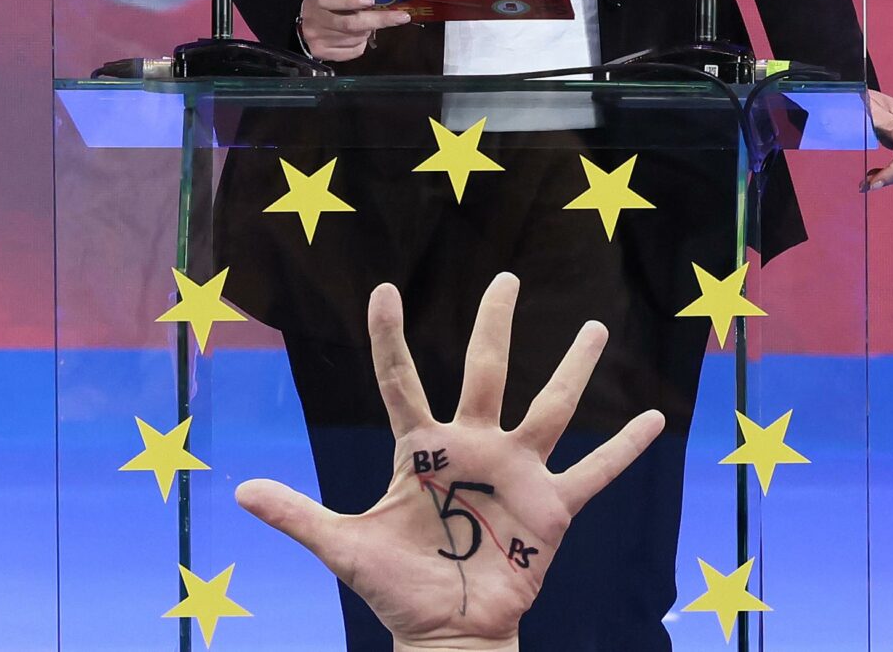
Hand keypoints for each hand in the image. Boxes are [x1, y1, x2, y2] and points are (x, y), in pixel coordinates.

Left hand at [236, 273, 665, 651]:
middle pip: (484, 372)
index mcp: (421, 450)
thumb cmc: (397, 589)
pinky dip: (624, 448)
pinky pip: (593, 472)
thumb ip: (298, 516)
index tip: (385, 289)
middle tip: (505, 276)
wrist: (447, 635)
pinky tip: (654, 418)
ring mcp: (515, 473)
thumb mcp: (344, 548)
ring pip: (549, 407)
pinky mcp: (550, 508)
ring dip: (574, 368)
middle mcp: (472, 448)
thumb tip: (238, 495)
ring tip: (597, 327)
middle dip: (493, 323)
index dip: (389, 337)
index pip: (400, 380)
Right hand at [298, 0, 413, 61]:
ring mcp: (317, 38)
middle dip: (378, 20)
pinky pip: (353, 51)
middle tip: (401, 17)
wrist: (306, 16)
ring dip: (370, 30)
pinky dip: (362, 43)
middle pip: (349, 24)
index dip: (350, 0)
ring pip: (354, 38)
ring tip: (372, 21)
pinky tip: (360, 34)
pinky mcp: (322, 52)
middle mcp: (314, 18)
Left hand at [862, 89, 892, 190]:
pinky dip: (892, 171)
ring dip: (892, 177)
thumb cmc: (858, 99)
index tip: (873, 183)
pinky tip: (875, 174)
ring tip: (868, 182)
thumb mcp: (870, 111)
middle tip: (866, 185)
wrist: (856, 96)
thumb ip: (891, 125)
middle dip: (891, 177)